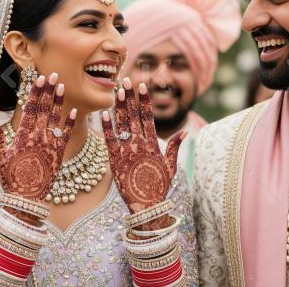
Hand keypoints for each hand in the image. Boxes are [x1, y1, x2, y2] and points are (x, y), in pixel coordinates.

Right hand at [0, 74, 76, 217]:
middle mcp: (37, 138)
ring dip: (58, 101)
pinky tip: (74, 110)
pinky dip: (70, 122)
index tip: (39, 79)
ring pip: (55, 118)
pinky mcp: (59, 154)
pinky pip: (66, 135)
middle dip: (48, 91)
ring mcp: (50, 145)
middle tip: (53, 75)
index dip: (35, 93)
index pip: (29, 109)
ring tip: (62, 86)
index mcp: (22, 136)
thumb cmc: (10, 178)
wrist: (26, 199)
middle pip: (43, 109)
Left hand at [101, 78, 185, 229]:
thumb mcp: (171, 168)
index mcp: (154, 145)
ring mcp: (127, 153)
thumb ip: (175, 148)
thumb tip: (185, 133)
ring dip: (119, 107)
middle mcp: (141, 146)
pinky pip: (109, 141)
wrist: (147, 208)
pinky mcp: (115, 162)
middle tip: (126, 80)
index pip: (148, 117)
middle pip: (134, 116)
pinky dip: (106, 128)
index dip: (145, 100)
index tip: (142, 86)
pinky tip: (103, 114)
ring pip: (122, 125)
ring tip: (116, 91)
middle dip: (130, 97)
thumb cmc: (160, 189)